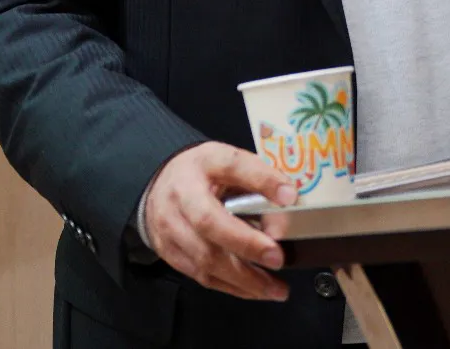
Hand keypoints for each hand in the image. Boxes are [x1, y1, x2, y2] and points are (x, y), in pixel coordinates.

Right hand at [142, 141, 296, 300]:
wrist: (161, 187)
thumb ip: (258, 178)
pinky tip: (255, 290)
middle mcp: (181, 197)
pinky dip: (232, 287)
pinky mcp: (171, 254)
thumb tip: (288, 199)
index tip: (288, 196)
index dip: (261, 181)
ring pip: (205, 258)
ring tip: (275, 288)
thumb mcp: (230, 160)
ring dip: (244, 278)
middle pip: (210, 223)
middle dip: (247, 245)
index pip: (232, 166)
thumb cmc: (202, 173)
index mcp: (203, 164)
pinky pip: (202, 276)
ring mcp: (171, 228)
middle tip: (278, 258)